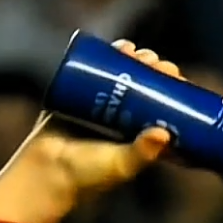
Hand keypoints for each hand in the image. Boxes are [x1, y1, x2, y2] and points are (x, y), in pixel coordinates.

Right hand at [0, 42, 181, 222]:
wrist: (45, 172)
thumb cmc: (87, 175)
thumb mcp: (122, 165)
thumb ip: (141, 153)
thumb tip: (164, 134)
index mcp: (138, 135)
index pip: (162, 107)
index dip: (171, 91)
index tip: (177, 77)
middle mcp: (122, 118)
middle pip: (144, 87)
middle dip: (152, 71)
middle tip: (157, 63)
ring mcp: (101, 106)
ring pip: (122, 76)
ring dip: (133, 60)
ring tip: (138, 52)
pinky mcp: (78, 96)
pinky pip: (95, 72)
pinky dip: (108, 56)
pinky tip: (121, 46)